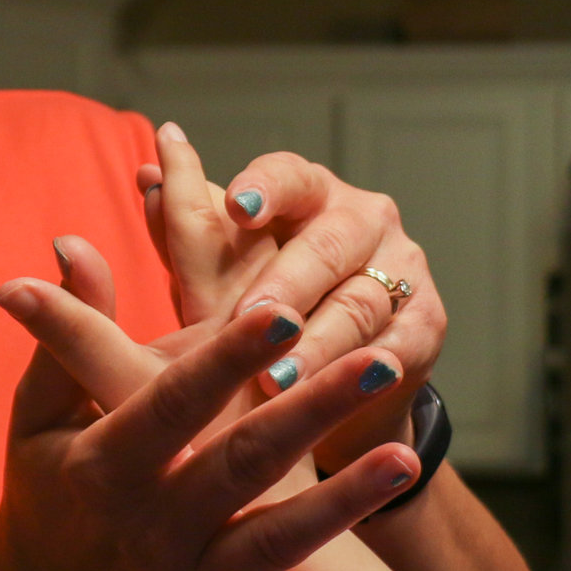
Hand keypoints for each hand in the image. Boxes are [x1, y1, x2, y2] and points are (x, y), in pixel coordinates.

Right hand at [0, 268, 410, 570]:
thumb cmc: (45, 494)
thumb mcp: (38, 415)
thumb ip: (66, 336)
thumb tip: (73, 244)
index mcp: (106, 465)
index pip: (175, 402)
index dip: (227, 357)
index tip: (283, 310)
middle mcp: (151, 526)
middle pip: (244, 463)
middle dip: (312, 413)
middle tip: (379, 361)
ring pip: (275, 541)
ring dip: (343, 504)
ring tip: (407, 460)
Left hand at [143, 129, 445, 470]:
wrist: (330, 381)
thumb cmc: (263, 311)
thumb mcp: (218, 274)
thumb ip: (184, 229)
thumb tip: (145, 175)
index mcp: (308, 193)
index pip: (289, 176)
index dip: (265, 188)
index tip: (235, 207)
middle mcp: (362, 219)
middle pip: (327, 244)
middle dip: (286, 286)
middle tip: (249, 320)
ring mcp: (402, 268)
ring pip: (359, 302)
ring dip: (318, 344)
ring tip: (276, 380)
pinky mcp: (426, 324)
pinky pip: (397, 347)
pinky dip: (365, 374)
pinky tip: (339, 396)